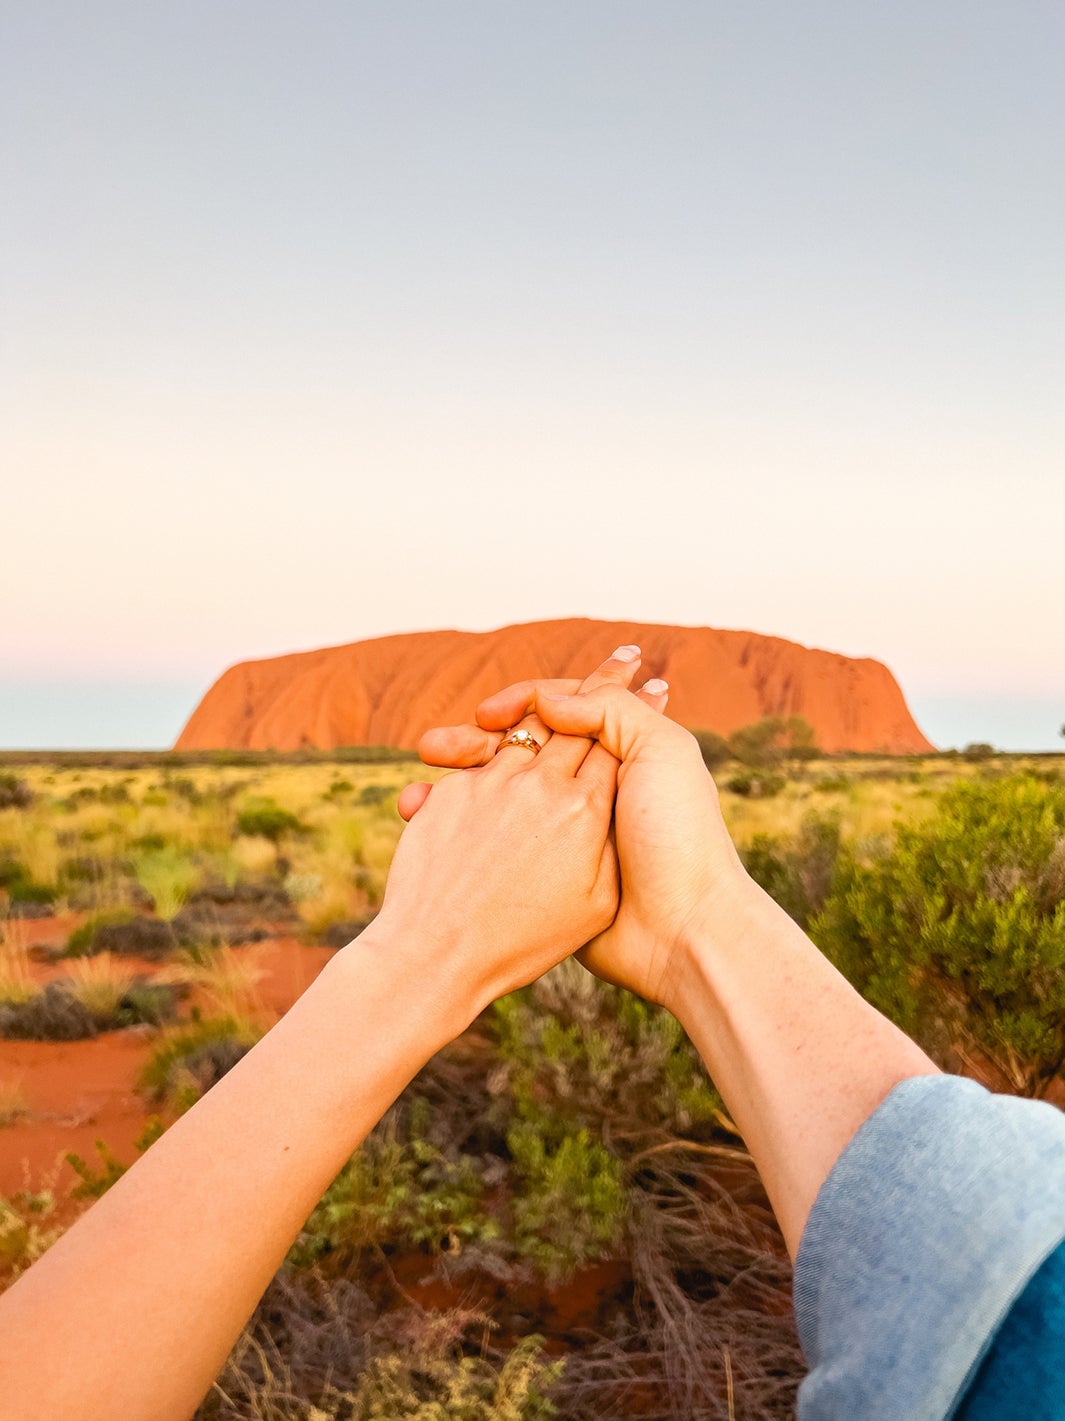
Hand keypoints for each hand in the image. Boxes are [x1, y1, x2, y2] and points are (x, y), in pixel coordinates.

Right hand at [407, 652, 751, 1012]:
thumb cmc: (678, 836)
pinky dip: (457, 831)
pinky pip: (495, 844)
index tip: (486, 713)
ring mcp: (564, 834)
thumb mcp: (661, 752)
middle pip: (518, 749)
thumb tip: (549, 697)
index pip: (557, 712)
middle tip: (433, 748)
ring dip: (455, 786)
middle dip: (472, 742)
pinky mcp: (547, 875)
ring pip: (498, 794)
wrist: (682, 928)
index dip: (518, 705)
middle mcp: (587, 789)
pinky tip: (423, 826)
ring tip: (418, 797)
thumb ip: (609, 710)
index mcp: (618, 756)